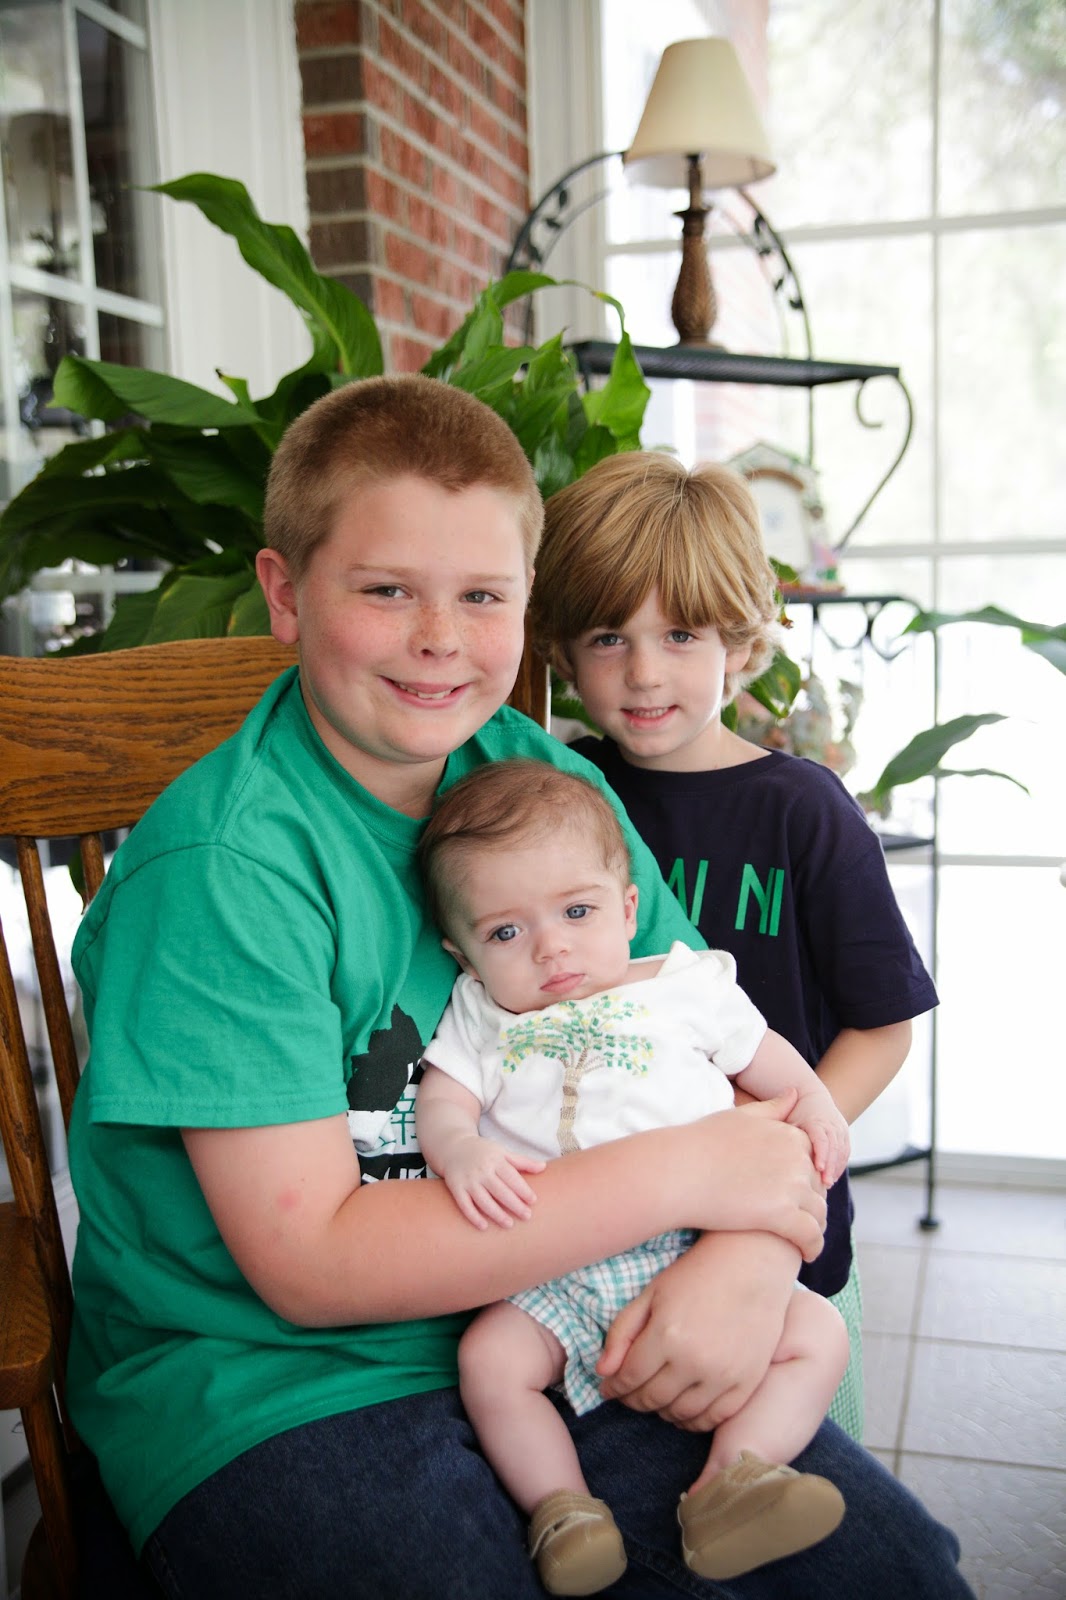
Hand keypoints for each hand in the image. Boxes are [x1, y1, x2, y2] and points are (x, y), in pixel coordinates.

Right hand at [440, 1135, 545, 1229]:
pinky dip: (473, 1216)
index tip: (533, 1201)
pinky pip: (465, 1205)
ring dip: (496, 1214)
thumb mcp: (502, 1152)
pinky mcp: (456, 1188)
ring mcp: (468, 1180)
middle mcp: (481, 1170)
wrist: (453, 1147)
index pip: (511, 1177)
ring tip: (509, 1225)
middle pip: (500, 1190)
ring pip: (483, 1200)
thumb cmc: (483, 1152)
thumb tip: (544, 1168)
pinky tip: (484, 1227)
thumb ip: (522, 1161)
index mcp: (495, 1160)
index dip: (523, 1189)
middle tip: (527, 1216)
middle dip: (514, 1204)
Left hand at [597, 1232, 796, 1429]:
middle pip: (652, 1399)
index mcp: (666, 1335)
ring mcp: (723, 1375)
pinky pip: (713, 1418)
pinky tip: (683, 1410)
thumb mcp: (652, 1293)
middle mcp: (694, 1361)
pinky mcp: (747, 1383)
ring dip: (661, 1412)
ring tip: (655, 1401)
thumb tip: (603, 1371)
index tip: (608, 1388)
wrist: (753, 1264)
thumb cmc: (697, 1273)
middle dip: (633, 1400)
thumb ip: (622, 1332)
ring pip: (680, 1414)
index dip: (614, 1387)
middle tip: (628, 1394)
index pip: (629, 1378)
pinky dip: (693, 1421)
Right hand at [687, 1093, 826, 1260]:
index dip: (806, 1179)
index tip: (796, 1194)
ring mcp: (791, 1186)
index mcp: (790, 1135)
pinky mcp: (782, 1215)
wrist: (678, 1172)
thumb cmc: (701, 1143)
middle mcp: (797, 1158)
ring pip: (819, 1215)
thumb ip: (772, 1108)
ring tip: (803, 1241)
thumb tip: (795, 1094)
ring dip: (816, 1229)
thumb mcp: (741, 1117)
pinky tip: (805, 1256)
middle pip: (819, 1188)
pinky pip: (811, 1237)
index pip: (814, 1161)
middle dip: (812, 1205)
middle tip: (800, 1222)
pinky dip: (813, 1248)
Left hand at [786, 1089, 850, 1186]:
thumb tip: (774, 1151)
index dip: (821, 1153)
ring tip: (827, 1185)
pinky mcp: (844, 1134)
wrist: (812, 1096)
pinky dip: (839, 1165)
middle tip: (825, 1184)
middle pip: (834, 1147)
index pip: (822, 1139)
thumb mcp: (788, 1119)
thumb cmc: (794, 1112)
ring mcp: (840, 1129)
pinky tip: (831, 1178)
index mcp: (816, 1121)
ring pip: (841, 1151)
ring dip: (836, 1168)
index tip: (818, 1168)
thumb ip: (784, 1133)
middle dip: (830, 1166)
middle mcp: (831, 1124)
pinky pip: (845, 1151)